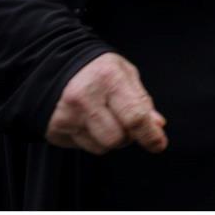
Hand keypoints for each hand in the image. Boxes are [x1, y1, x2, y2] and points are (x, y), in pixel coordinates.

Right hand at [45, 52, 167, 154]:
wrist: (58, 66)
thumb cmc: (98, 71)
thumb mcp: (126, 75)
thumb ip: (142, 101)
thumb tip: (157, 126)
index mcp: (108, 78)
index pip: (134, 117)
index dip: (150, 135)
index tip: (159, 144)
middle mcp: (84, 97)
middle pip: (117, 139)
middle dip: (128, 136)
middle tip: (125, 121)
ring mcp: (67, 115)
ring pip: (101, 147)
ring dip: (110, 139)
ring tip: (105, 119)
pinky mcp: (55, 129)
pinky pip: (83, 148)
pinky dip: (92, 139)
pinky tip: (88, 122)